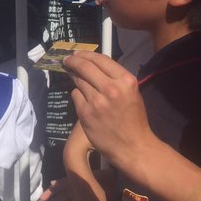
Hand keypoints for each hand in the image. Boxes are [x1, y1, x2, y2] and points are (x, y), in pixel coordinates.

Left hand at [63, 51, 155, 171]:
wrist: (132, 147)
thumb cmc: (134, 119)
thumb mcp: (131, 93)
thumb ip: (114, 78)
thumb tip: (93, 64)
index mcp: (126, 80)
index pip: (101, 59)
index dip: (86, 54)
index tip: (77, 53)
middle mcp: (111, 88)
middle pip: (84, 67)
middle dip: (73, 61)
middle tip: (67, 60)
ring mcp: (96, 101)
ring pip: (78, 81)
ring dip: (75, 79)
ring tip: (75, 78)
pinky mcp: (85, 113)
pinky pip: (75, 96)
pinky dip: (78, 96)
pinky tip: (84, 101)